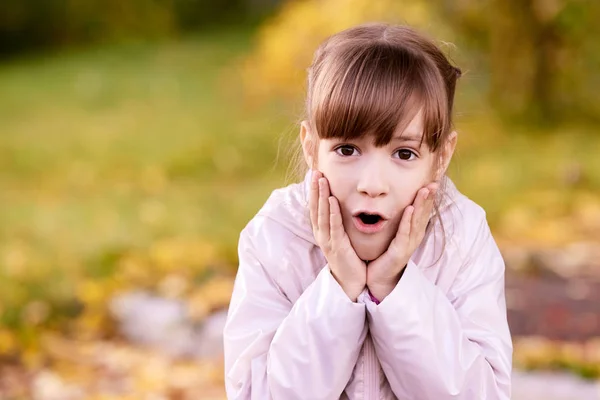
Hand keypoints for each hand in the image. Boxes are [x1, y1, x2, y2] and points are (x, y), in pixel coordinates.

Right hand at [309, 170, 366, 301]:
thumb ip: (337, 222)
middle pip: (316, 208)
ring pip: (322, 215)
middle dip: (316, 189)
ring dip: (321, 196)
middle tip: (316, 171)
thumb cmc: (347, 257)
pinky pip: (334, 228)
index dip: (314, 190)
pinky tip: (332, 201)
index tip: (316, 174)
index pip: (315, 207)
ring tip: (322, 181)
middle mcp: (321, 234)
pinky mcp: (337, 247)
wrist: (351, 282)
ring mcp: (328, 241)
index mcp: (321, 231)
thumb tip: (336, 204)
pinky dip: (332, 213)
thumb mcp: (340, 236)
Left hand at [366, 182, 438, 301]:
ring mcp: (409, 244)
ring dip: (421, 204)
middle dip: (429, 197)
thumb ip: (400, 221)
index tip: (433, 181)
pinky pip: (404, 232)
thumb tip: (402, 204)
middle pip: (424, 213)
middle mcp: (415, 237)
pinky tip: (410, 209)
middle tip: (434, 182)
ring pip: (416, 220)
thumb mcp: (396, 235)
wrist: (380, 277)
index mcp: (414, 232)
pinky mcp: (400, 250)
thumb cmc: (386, 254)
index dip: (428, 197)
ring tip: (425, 190)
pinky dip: (407, 220)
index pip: (423, 211)